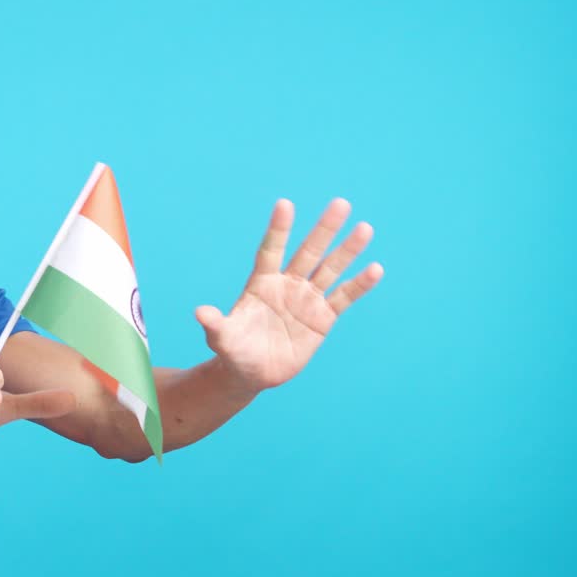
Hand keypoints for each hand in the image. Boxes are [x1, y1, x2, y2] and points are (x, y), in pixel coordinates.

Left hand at [196, 198, 383, 392]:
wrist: (253, 372)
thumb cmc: (233, 351)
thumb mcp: (222, 339)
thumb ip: (215, 325)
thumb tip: (200, 312)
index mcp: (261, 284)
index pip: (271, 251)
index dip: (278, 229)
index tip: (285, 203)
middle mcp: (287, 285)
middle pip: (308, 252)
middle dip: (323, 230)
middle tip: (340, 203)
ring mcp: (306, 299)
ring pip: (330, 269)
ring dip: (347, 250)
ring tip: (364, 228)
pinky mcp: (323, 318)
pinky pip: (343, 298)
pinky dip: (359, 285)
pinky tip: (375, 268)